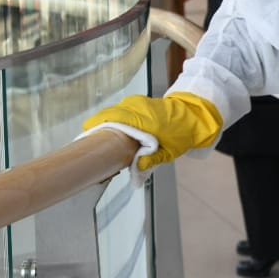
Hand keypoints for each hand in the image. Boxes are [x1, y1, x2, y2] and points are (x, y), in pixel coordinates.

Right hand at [82, 92, 222, 169]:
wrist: (194, 115)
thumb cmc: (182, 134)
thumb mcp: (168, 152)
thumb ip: (150, 162)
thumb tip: (134, 175)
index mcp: (144, 120)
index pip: (114, 118)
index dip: (96, 125)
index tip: (84, 136)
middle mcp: (138, 107)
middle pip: (109, 114)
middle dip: (97, 126)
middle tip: (88, 142)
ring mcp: (138, 102)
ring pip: (114, 111)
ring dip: (106, 122)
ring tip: (99, 139)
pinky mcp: (138, 102)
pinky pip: (121, 109)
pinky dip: (114, 118)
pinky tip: (112, 131)